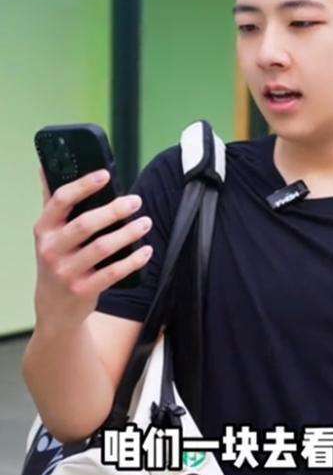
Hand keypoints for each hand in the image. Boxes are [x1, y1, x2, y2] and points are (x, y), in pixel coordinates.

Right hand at [33, 166, 152, 332]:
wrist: (54, 308)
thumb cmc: (58, 260)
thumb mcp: (49, 234)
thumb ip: (52, 203)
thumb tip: (45, 167)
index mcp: (44, 229)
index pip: (61, 200)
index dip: (83, 185)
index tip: (106, 175)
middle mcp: (51, 250)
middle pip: (85, 224)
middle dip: (114, 210)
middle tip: (136, 201)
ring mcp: (66, 272)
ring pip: (102, 248)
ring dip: (128, 233)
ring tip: (145, 222)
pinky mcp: (83, 290)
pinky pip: (113, 273)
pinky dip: (132, 261)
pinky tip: (147, 250)